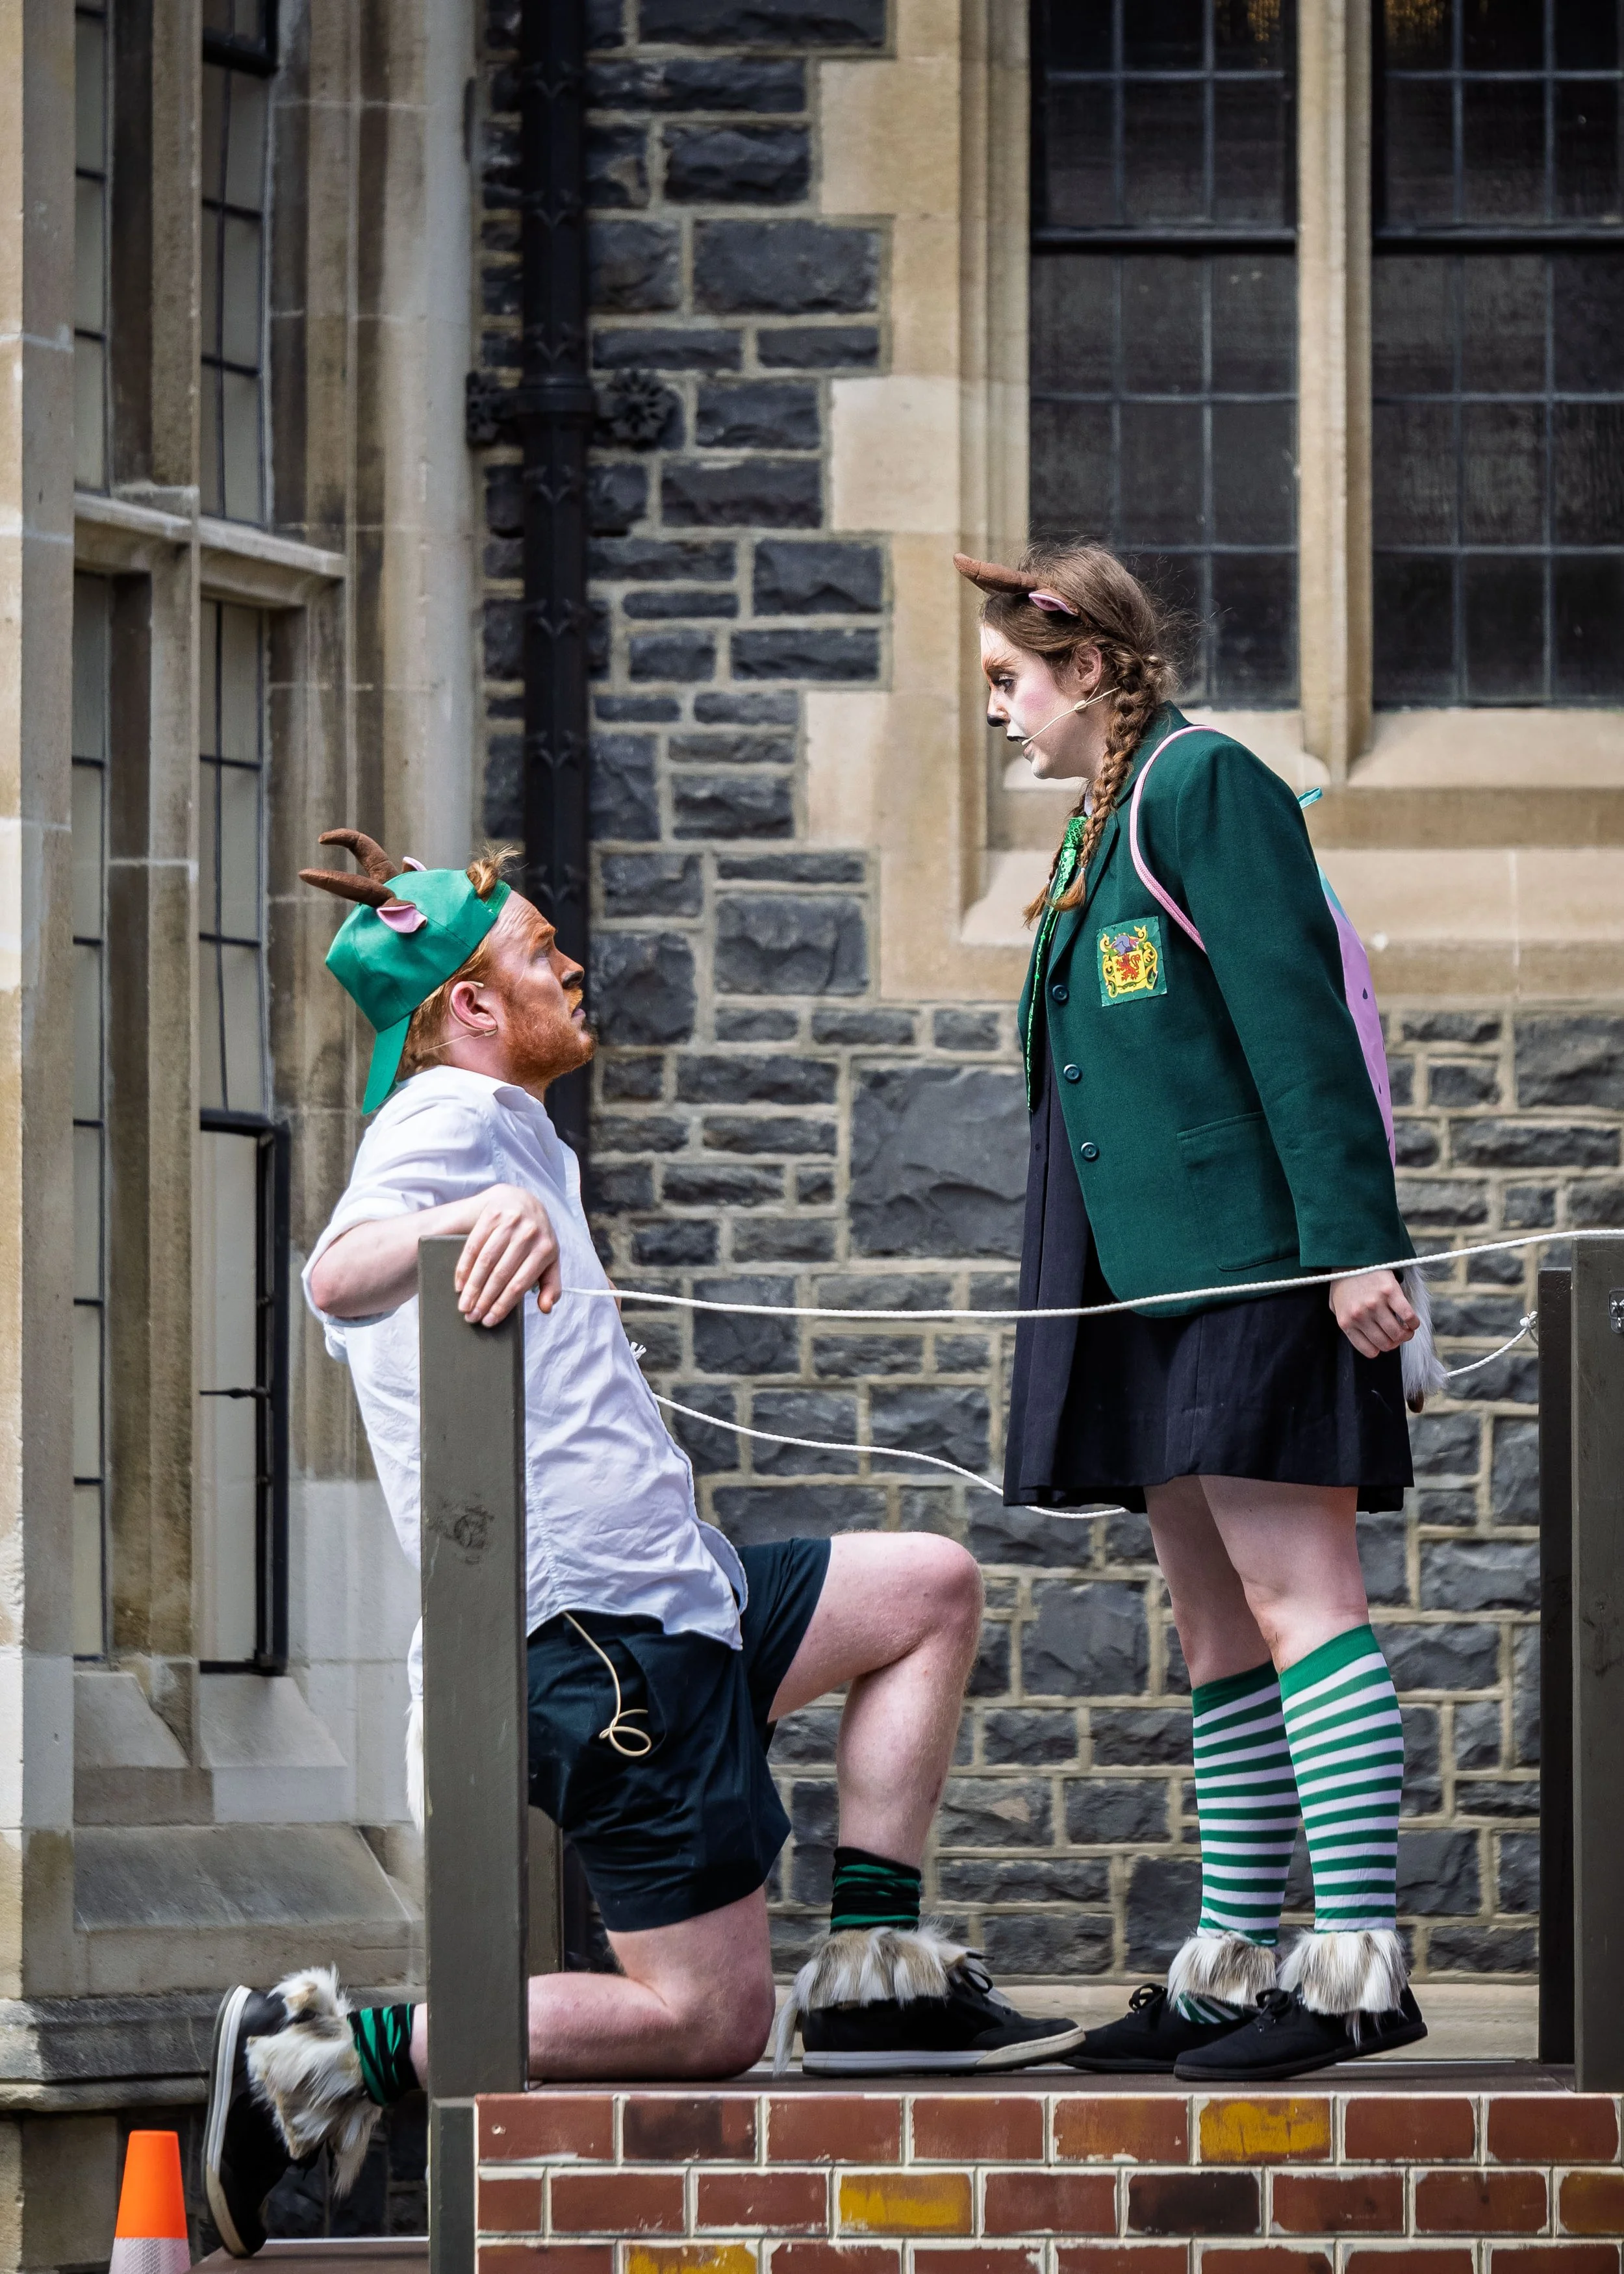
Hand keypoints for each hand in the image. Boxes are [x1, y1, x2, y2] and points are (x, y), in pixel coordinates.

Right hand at [454, 1184, 561, 1324]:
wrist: (522, 1200)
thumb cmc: (536, 1238)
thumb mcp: (550, 1258)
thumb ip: (551, 1284)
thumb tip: (546, 1308)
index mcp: (546, 1249)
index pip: (519, 1284)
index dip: (502, 1305)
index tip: (489, 1321)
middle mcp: (529, 1234)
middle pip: (501, 1274)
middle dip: (484, 1300)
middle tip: (472, 1317)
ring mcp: (510, 1223)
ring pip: (485, 1261)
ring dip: (472, 1287)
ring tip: (464, 1305)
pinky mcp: (491, 1214)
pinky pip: (473, 1245)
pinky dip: (464, 1267)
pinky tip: (460, 1284)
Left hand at [1329, 1267, 1417, 1357]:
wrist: (1351, 1257)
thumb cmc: (1344, 1284)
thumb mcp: (1336, 1306)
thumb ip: (1347, 1323)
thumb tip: (1364, 1340)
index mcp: (1346, 1322)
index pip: (1369, 1350)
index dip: (1381, 1349)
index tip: (1386, 1342)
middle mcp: (1360, 1315)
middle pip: (1386, 1343)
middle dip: (1395, 1343)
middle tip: (1399, 1336)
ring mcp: (1375, 1304)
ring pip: (1398, 1333)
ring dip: (1406, 1335)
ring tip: (1407, 1330)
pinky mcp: (1390, 1291)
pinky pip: (1408, 1316)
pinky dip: (1414, 1323)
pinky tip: (1413, 1321)